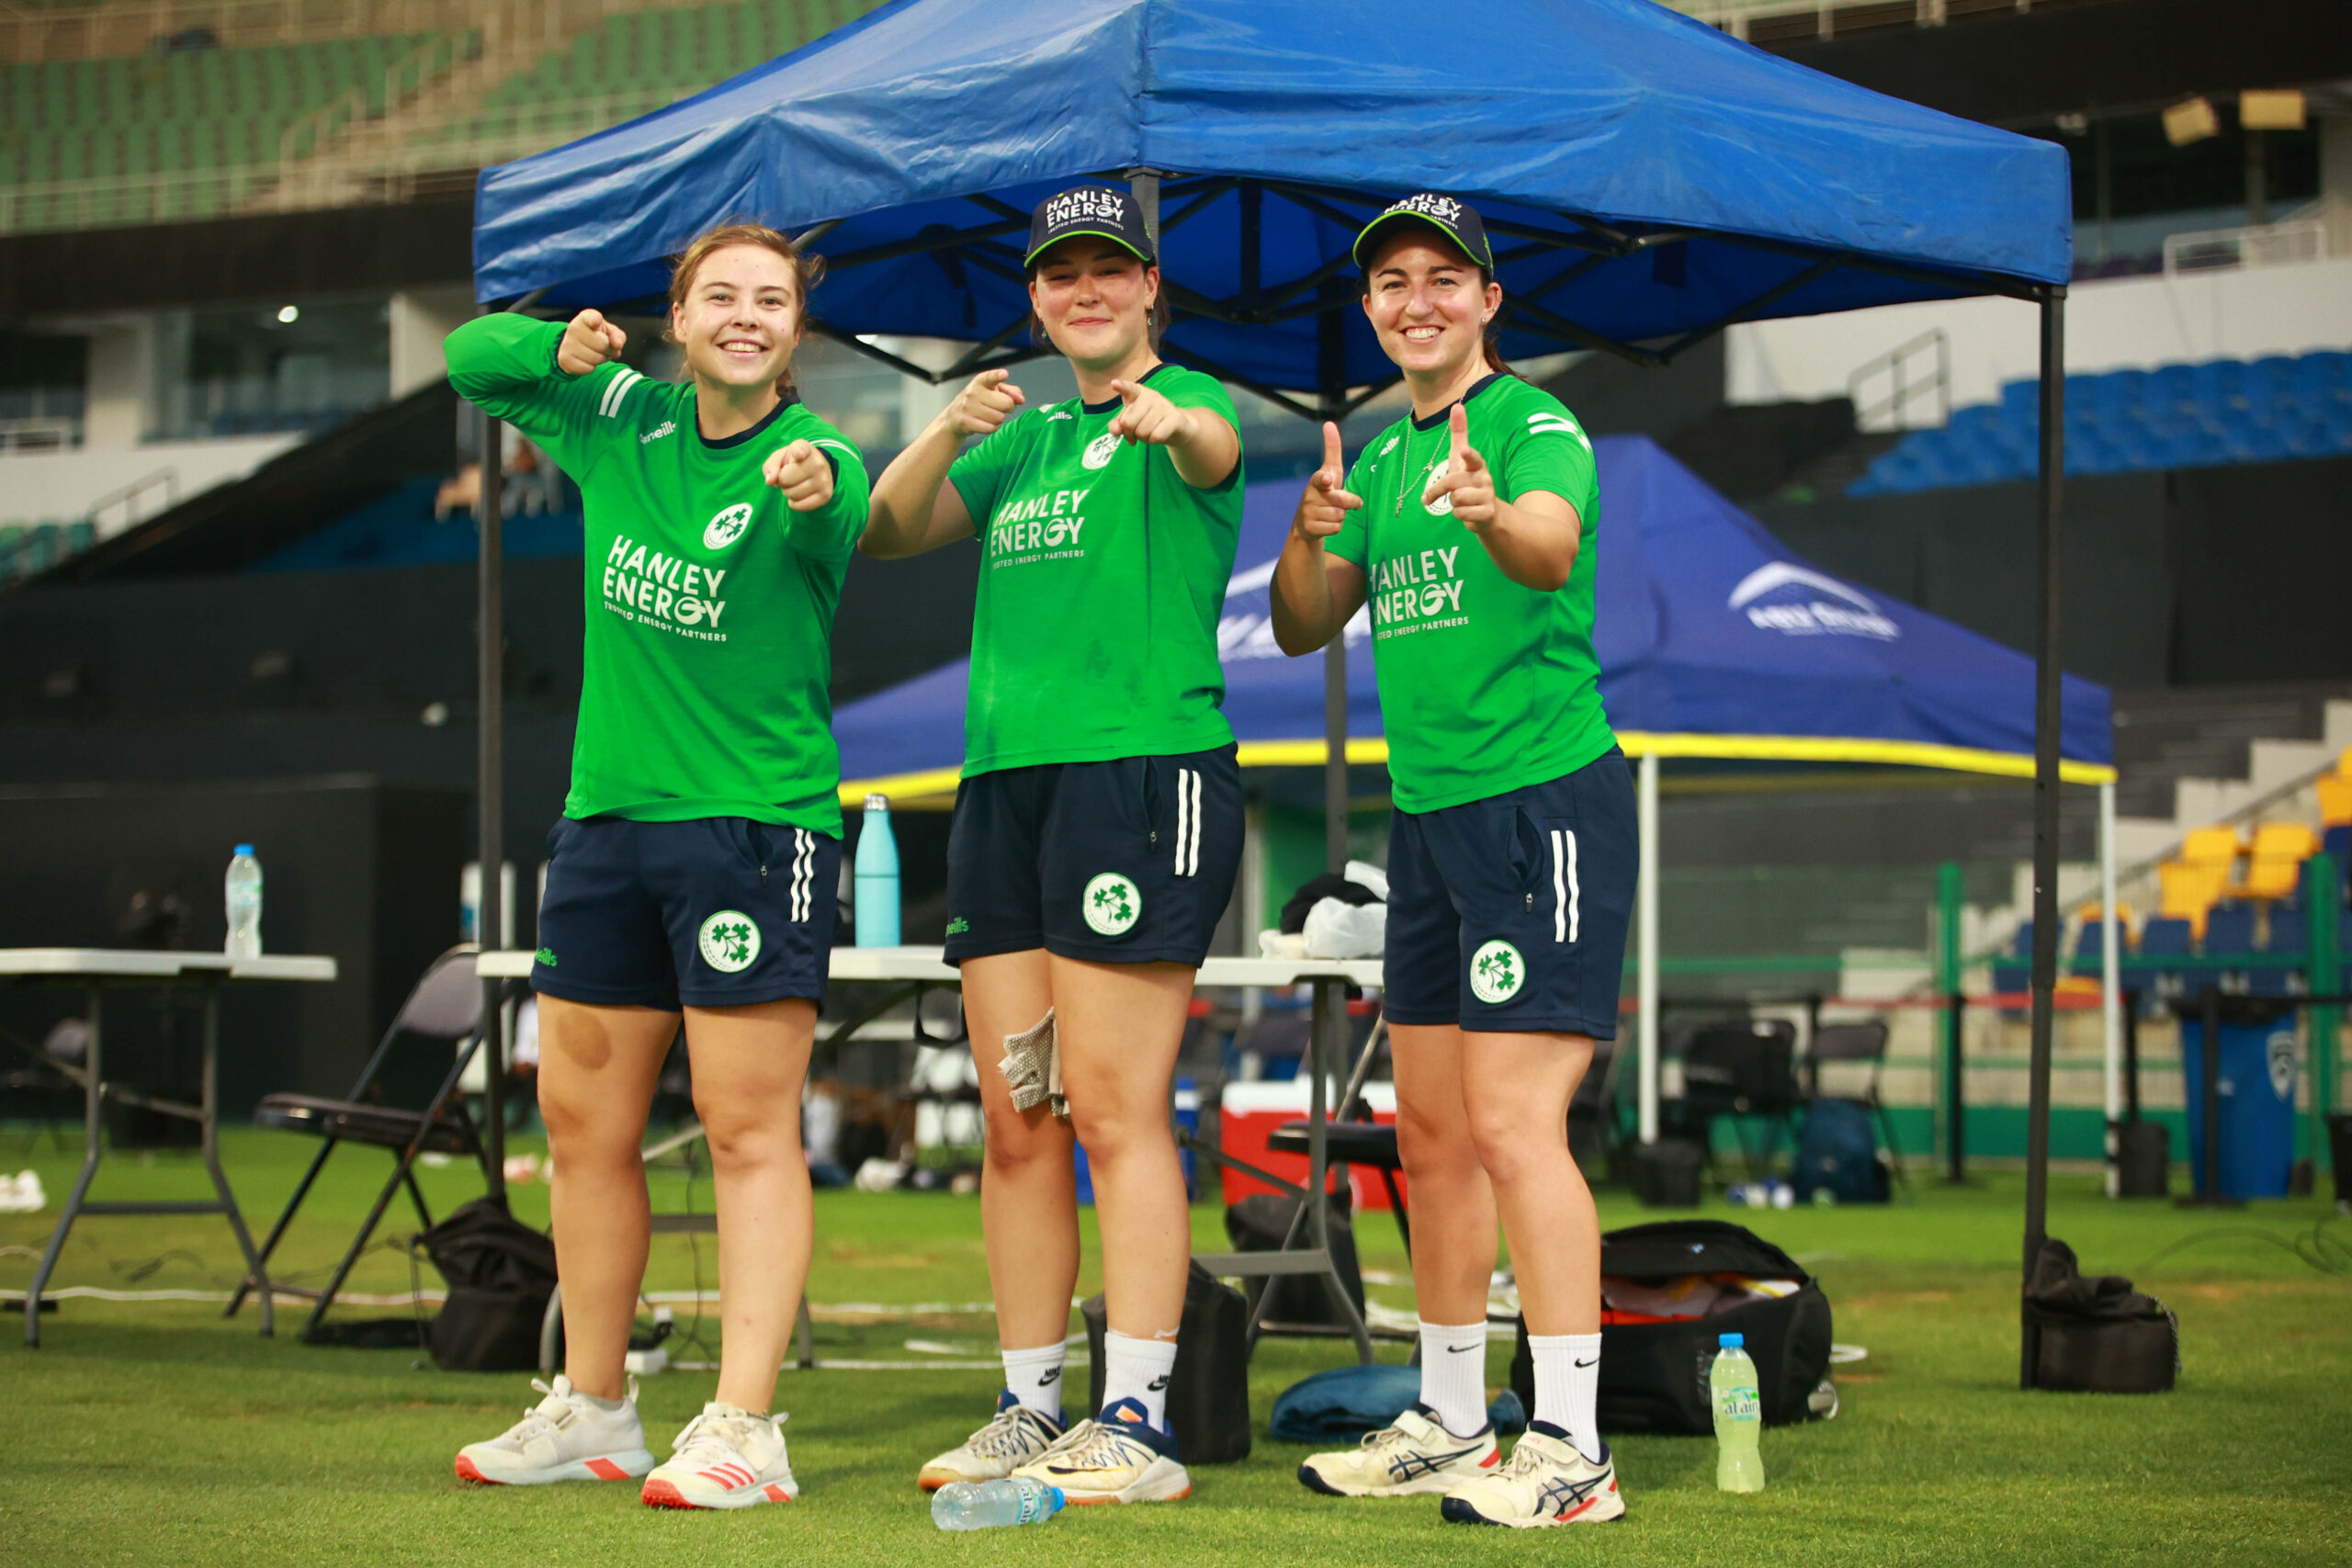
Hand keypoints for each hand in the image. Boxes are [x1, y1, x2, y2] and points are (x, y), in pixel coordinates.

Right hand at [556, 308, 625, 375]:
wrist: (575, 348)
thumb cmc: (597, 337)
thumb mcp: (610, 333)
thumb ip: (618, 336)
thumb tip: (617, 344)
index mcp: (586, 317)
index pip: (592, 317)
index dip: (595, 320)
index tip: (596, 321)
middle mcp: (574, 328)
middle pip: (603, 344)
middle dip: (608, 349)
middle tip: (604, 348)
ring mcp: (568, 343)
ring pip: (596, 358)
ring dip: (601, 359)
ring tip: (596, 353)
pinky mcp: (565, 359)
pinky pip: (588, 369)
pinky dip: (591, 368)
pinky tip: (587, 361)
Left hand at [764, 438, 833, 511]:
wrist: (815, 468)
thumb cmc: (793, 463)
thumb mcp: (779, 458)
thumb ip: (771, 467)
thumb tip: (770, 481)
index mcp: (804, 448)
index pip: (800, 451)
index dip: (798, 453)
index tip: (798, 454)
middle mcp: (818, 463)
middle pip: (785, 479)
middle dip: (782, 480)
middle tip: (789, 476)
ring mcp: (824, 480)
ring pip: (792, 494)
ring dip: (788, 492)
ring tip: (796, 484)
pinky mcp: (826, 495)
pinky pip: (799, 506)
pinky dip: (794, 503)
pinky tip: (799, 494)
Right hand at [947, 368, 1024, 437]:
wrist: (955, 416)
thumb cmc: (979, 401)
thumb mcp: (993, 391)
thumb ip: (1011, 391)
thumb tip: (1021, 399)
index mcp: (980, 381)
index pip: (990, 377)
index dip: (997, 376)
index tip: (1004, 374)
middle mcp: (973, 392)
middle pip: (1006, 403)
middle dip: (1008, 407)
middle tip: (1000, 407)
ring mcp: (968, 407)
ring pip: (999, 418)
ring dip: (999, 419)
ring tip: (991, 415)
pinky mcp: (966, 422)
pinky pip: (991, 428)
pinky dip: (993, 428)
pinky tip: (986, 423)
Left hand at [1107, 378, 1197, 446]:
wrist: (1177, 427)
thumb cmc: (1149, 421)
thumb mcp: (1131, 421)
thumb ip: (1118, 424)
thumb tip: (1115, 430)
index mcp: (1138, 393)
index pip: (1128, 389)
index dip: (1122, 387)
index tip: (1114, 384)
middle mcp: (1151, 396)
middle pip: (1128, 422)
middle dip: (1129, 434)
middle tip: (1136, 433)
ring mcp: (1164, 405)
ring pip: (1142, 432)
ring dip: (1143, 439)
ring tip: (1150, 432)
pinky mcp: (1175, 418)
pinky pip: (1155, 437)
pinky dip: (1153, 441)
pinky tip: (1158, 436)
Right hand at [1292, 422, 1360, 540]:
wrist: (1306, 523)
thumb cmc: (1324, 491)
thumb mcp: (1330, 471)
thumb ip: (1332, 450)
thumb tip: (1329, 423)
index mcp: (1317, 480)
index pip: (1321, 478)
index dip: (1325, 479)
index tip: (1328, 479)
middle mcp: (1310, 495)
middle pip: (1341, 501)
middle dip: (1350, 502)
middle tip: (1348, 503)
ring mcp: (1308, 512)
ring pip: (1340, 516)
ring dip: (1342, 516)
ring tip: (1331, 513)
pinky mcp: (1310, 528)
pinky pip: (1336, 528)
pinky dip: (1336, 527)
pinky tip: (1327, 524)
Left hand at [1423, 404, 1494, 526]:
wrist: (1488, 512)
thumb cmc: (1469, 480)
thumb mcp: (1460, 458)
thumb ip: (1459, 434)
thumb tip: (1457, 405)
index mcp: (1477, 464)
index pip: (1472, 458)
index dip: (1468, 455)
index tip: (1464, 450)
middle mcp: (1484, 478)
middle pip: (1452, 482)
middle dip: (1437, 491)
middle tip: (1431, 496)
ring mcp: (1487, 495)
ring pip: (1455, 499)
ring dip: (1452, 504)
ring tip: (1461, 502)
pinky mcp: (1487, 512)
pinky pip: (1461, 514)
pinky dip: (1459, 515)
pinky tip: (1468, 513)